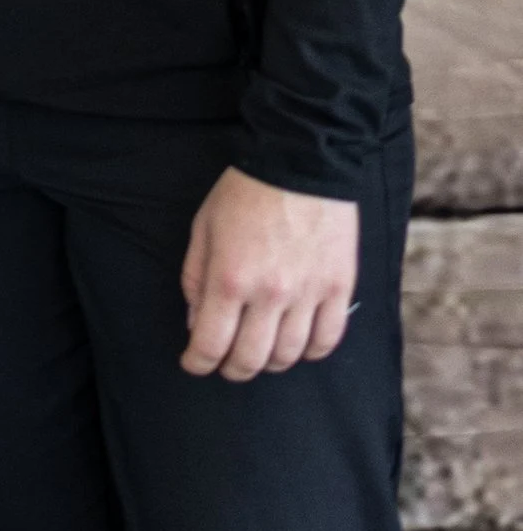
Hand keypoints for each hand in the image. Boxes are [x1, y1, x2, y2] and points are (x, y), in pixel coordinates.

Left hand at [179, 165, 359, 379]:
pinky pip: (327, 340)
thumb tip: (196, 320)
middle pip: (250, 359)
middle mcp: (269, 294)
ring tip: (260, 353)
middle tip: (225, 365)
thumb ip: (195, 277)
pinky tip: (298, 345)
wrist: (301, 161)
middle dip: (231, 369)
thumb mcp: (204, 227)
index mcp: (230, 278)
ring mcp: (307, 294)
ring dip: (269, 364)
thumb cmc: (245, 192)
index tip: (193, 363)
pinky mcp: (338, 288)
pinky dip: (310, 352)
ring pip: (289, 356)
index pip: (210, 343)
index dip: (197, 362)